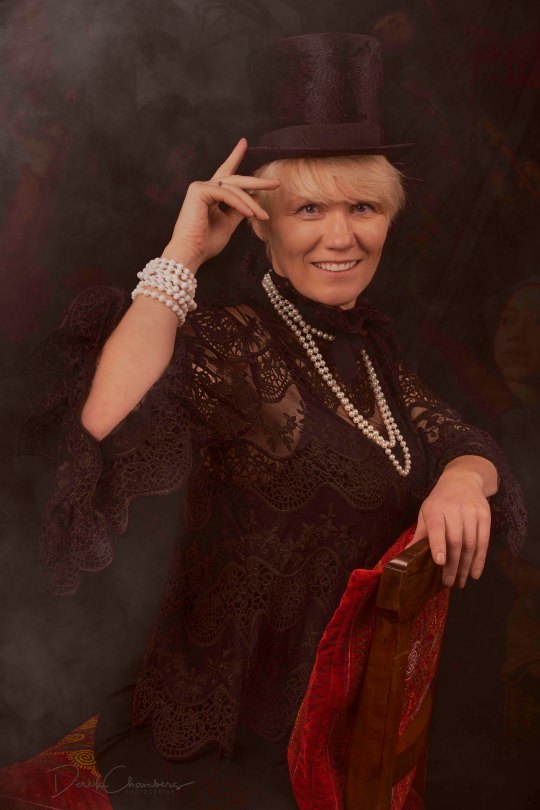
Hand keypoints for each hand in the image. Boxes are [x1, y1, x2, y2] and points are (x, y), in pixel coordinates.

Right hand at [164, 137, 279, 269]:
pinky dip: (241, 204)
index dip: (235, 157)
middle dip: (257, 181)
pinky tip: (251, 214)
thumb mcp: (228, 224)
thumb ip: (239, 210)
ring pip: (234, 189)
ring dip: (252, 203)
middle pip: (235, 180)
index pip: (225, 173)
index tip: (244, 143)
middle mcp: (204, 187)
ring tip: (263, 216)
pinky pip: (227, 194)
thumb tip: (253, 198)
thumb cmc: (206, 243)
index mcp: (211, 194)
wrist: (191, 253)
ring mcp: (200, 187)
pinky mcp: (199, 190)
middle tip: (276, 183)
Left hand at [404, 468, 491, 587]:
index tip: (439, 562)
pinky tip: (475, 573)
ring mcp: (471, 512)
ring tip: (460, 582)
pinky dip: (480, 560)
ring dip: (466, 566)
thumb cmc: (440, 500)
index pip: (437, 527)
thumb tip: (406, 556)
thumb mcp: (426, 512)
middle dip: (452, 564)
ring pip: (470, 543)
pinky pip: (484, 541)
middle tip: (448, 582)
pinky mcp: (485, 516)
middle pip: (455, 540)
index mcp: (435, 508)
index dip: (438, 544)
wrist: (463, 480)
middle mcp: (454, 509)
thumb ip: (420, 534)